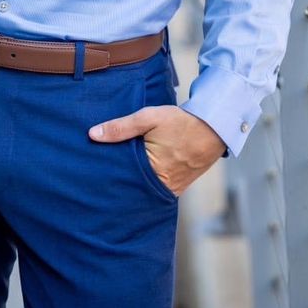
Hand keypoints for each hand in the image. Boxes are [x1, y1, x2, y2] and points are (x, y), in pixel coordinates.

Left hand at [88, 106, 226, 196]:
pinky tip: (138, 176)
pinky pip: (157, 190)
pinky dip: (147, 183)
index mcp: (152, 170)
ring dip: (133, 183)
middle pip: (131, 187)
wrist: (214, 128)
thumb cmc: (181, 122)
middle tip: (99, 176)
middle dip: (118, 181)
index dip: (107, 174)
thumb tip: (93, 134)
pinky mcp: (179, 187)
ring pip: (144, 190)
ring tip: (116, 176)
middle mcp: (162, 185)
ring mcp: (172, 189)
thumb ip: (121, 127)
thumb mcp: (149, 117)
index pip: (120, 178)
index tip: (93, 172)